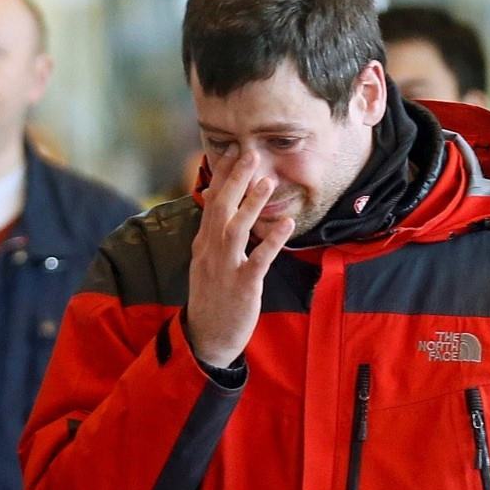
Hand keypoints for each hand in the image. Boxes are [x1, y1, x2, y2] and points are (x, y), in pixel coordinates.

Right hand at [186, 152, 292, 367]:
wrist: (207, 337)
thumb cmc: (212, 298)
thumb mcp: (206, 264)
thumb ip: (214, 237)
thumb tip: (220, 209)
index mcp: (203, 244)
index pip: (210, 202)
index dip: (220, 176)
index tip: (230, 152)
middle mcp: (210, 251)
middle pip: (220, 208)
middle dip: (234, 179)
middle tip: (248, 153)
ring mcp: (225, 268)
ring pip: (236, 229)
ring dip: (251, 204)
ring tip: (266, 181)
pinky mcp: (243, 286)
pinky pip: (258, 260)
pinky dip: (271, 241)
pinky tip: (286, 225)